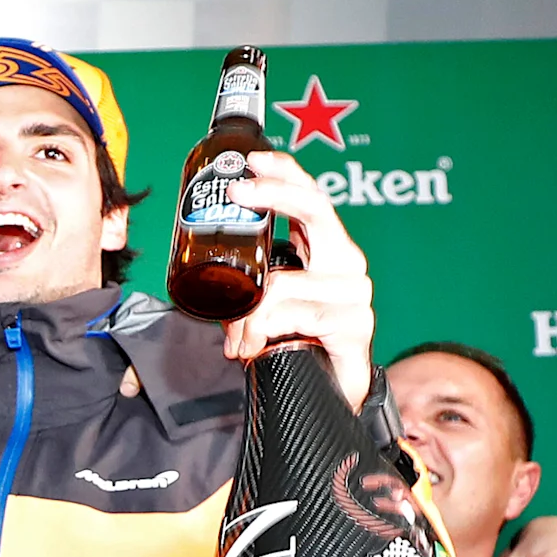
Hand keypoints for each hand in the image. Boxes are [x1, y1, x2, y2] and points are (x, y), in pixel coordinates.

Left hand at [220, 154, 376, 410]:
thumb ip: (246, 282)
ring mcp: (354, 291)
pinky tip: (256, 346)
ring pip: (284, 283)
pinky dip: (265, 330)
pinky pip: (296, 314)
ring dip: (248, 313)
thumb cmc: (298, 342)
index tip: (252, 162)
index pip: (310, 197)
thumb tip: (202, 277)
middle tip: (235, 192)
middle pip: (316, 210)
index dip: (285, 172)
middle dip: (274, 193)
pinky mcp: (354, 323)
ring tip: (236, 339)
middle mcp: (346, 262)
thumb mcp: (267, 303)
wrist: (329, 394)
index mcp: (326, 250)